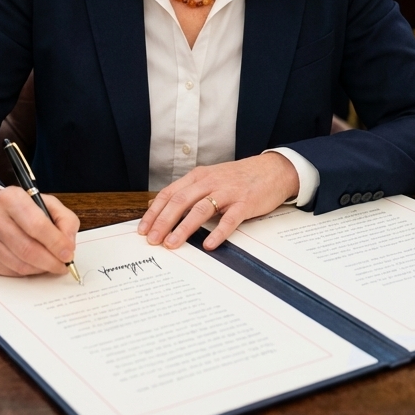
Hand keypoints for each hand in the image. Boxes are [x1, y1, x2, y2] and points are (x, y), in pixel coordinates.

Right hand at [0, 187, 79, 276]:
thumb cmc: (20, 207)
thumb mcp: (46, 203)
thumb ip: (64, 220)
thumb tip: (68, 245)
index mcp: (11, 198)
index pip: (37, 225)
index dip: (56, 243)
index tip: (68, 253)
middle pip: (27, 249)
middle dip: (50, 261)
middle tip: (63, 265)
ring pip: (19, 264)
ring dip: (40, 269)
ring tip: (51, 265)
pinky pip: (9, 272)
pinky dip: (27, 272)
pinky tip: (34, 265)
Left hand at [137, 154, 299, 252]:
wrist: (271, 170)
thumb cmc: (238, 178)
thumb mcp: (209, 178)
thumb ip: (186, 191)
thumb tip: (158, 205)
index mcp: (198, 176)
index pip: (170, 194)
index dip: (154, 212)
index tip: (143, 230)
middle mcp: (210, 182)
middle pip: (180, 201)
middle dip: (163, 222)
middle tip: (153, 240)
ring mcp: (228, 192)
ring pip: (200, 209)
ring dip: (184, 228)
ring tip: (172, 244)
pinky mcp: (245, 203)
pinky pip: (229, 219)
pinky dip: (218, 232)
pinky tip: (209, 244)